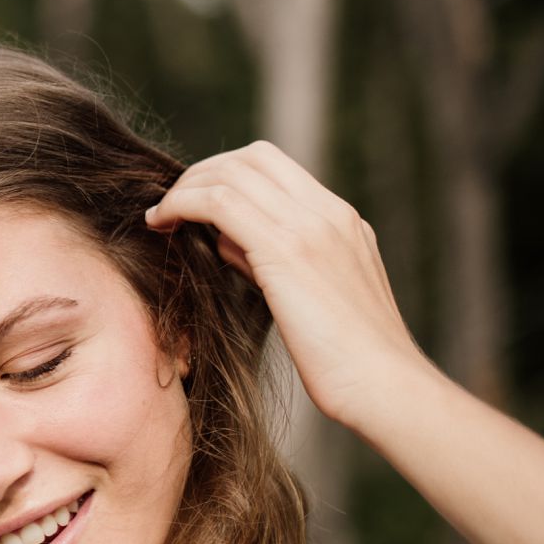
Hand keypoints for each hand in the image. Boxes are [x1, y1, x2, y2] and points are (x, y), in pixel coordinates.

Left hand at [144, 140, 431, 428]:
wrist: (385, 387)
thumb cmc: (346, 360)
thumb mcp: (309, 297)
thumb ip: (269, 259)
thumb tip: (224, 238)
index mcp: (341, 220)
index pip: (273, 165)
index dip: (224, 174)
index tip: (193, 204)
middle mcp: (330, 213)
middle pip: (251, 157)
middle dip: (201, 173)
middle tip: (170, 207)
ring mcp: (312, 227)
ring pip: (232, 172)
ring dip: (184, 188)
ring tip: (159, 217)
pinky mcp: (287, 251)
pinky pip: (220, 201)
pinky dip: (181, 203)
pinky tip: (160, 224)